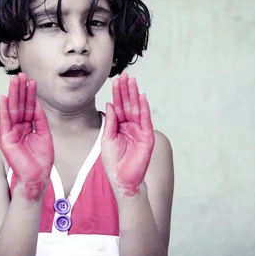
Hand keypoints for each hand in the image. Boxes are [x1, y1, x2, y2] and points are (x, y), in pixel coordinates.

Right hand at [0, 72, 53, 200]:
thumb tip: (36, 102)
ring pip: (12, 110)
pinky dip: (3, 110)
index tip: (31, 80)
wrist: (38, 175)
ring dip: (12, 95)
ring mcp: (11, 132)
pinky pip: (4, 122)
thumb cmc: (42, 158)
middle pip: (19, 105)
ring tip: (14, 81)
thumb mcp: (44, 133)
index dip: (30, 94)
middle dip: (20, 90)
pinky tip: (3, 98)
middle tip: (21, 74)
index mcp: (28, 126)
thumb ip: (40, 118)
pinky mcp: (5, 139)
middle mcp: (19, 127)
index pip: (29, 106)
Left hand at [101, 73, 154, 197]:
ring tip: (133, 81)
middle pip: (128, 104)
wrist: (121, 179)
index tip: (116, 80)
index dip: (117, 94)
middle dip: (126, 90)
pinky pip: (145, 120)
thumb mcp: (107, 139)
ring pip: (137, 109)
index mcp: (120, 126)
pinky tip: (142, 97)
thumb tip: (109, 104)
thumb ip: (110, 122)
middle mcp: (130, 126)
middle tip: (125, 75)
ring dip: (135, 95)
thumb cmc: (113, 162)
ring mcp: (139, 130)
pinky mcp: (147, 137)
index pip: (119, 106)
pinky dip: (144, 109)